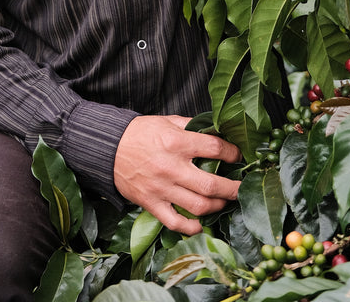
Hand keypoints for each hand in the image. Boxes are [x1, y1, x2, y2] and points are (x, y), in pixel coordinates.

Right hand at [113, 115, 240, 233]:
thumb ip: (191, 126)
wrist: (108, 147)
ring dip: (217, 206)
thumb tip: (216, 130)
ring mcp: (161, 188)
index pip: (214, 148)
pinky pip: (175, 223)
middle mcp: (171, 167)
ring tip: (223, 201)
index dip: (232, 153)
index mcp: (176, 143)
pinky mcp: (151, 203)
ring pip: (198, 206)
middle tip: (241, 187)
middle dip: (232, 188)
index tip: (238, 156)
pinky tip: (201, 223)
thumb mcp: (167, 121)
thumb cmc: (140, 133)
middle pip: (211, 185)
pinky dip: (191, 227)